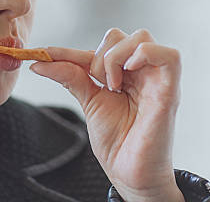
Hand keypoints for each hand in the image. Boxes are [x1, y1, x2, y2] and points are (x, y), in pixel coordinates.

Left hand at [30, 28, 183, 201]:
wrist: (129, 173)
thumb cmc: (116, 141)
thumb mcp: (88, 102)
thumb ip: (71, 77)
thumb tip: (40, 63)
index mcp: (126, 73)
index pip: (101, 46)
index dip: (70, 50)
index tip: (44, 55)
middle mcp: (143, 72)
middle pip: (123, 35)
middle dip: (102, 55)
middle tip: (99, 84)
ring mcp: (157, 79)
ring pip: (141, 38)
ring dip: (117, 57)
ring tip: (112, 86)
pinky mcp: (169, 91)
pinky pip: (170, 56)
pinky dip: (145, 55)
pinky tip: (128, 73)